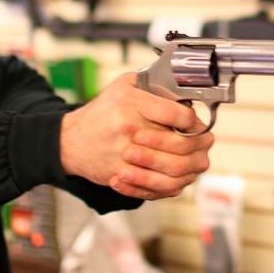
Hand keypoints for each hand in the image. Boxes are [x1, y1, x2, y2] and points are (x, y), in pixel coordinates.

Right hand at [60, 72, 213, 199]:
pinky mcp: (122, 176)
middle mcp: (129, 130)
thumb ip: (154, 85)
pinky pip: (156, 188)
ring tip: (193, 159)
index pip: (177, 115)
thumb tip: (183, 95)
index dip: (193, 120)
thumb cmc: (103, 110)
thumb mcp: (125, 85)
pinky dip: (171, 184)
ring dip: (189, 166)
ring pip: (173, 171)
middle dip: (197, 145)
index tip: (195, 122)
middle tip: (202, 141)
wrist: (71, 140)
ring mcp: (125, 157)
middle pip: (180, 146)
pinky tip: (175, 175)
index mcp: (132, 103)